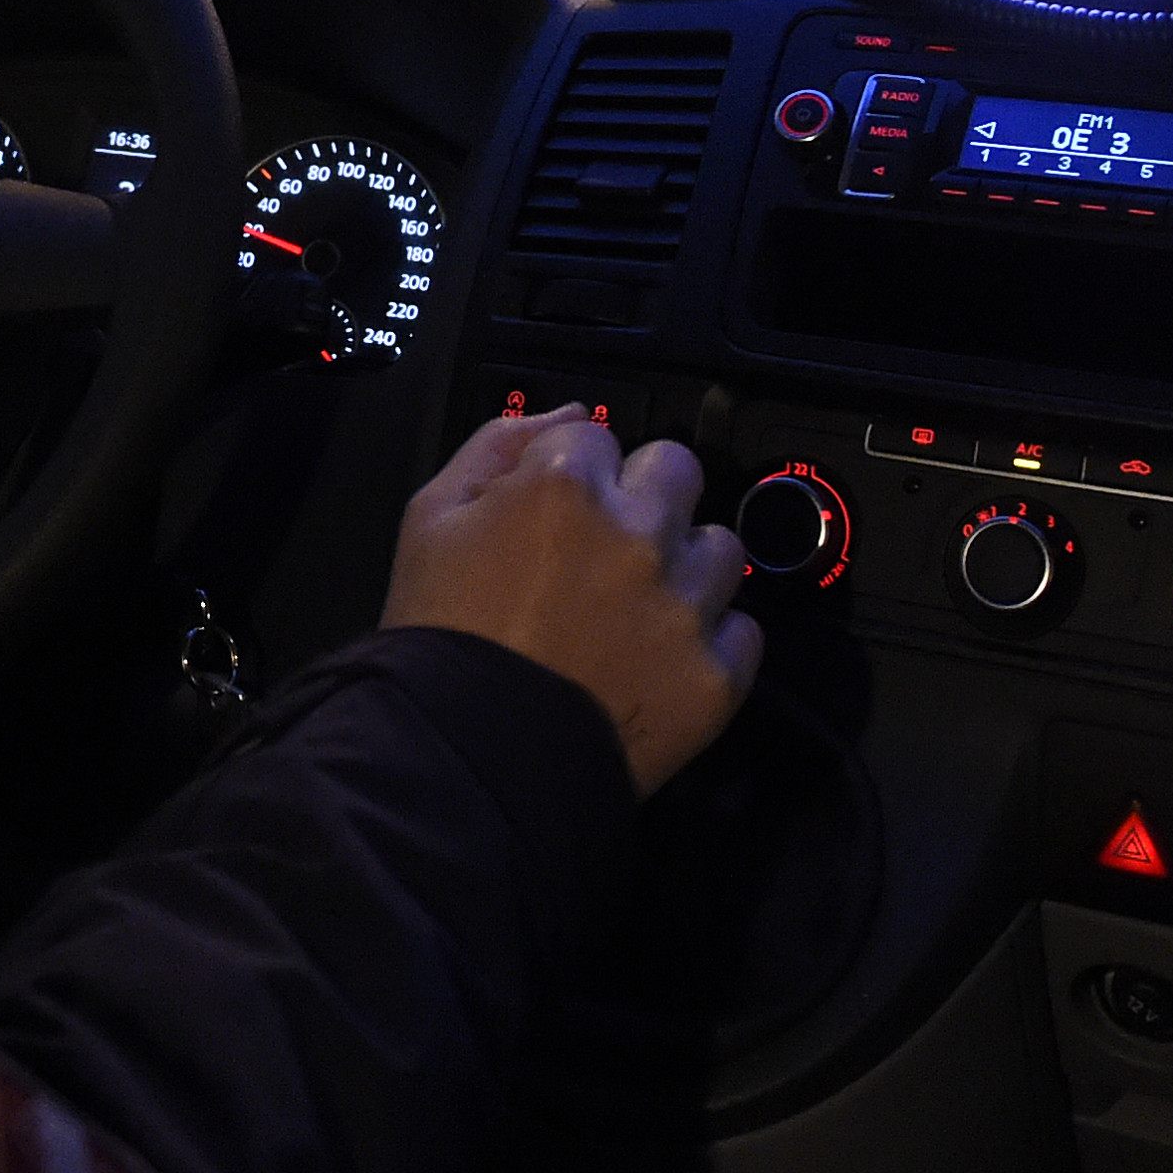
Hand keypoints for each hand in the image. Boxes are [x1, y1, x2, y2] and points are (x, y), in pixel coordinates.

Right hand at [378, 406, 759, 797]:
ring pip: (722, 549)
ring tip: (639, 607)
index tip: (556, 510)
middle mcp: (639, 532)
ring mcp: (684, 605)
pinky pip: (743, 631)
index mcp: (564, 484)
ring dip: (685, 566)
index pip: (596, 432)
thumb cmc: (439, 633)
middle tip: (610, 544)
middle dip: (647, 495)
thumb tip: (567, 416)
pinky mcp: (715, 674)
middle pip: (679, 470)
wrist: (467, 756)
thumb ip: (495, 446)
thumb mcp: (429, 517)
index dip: (571, 469)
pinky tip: (659, 658)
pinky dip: (708, 641)